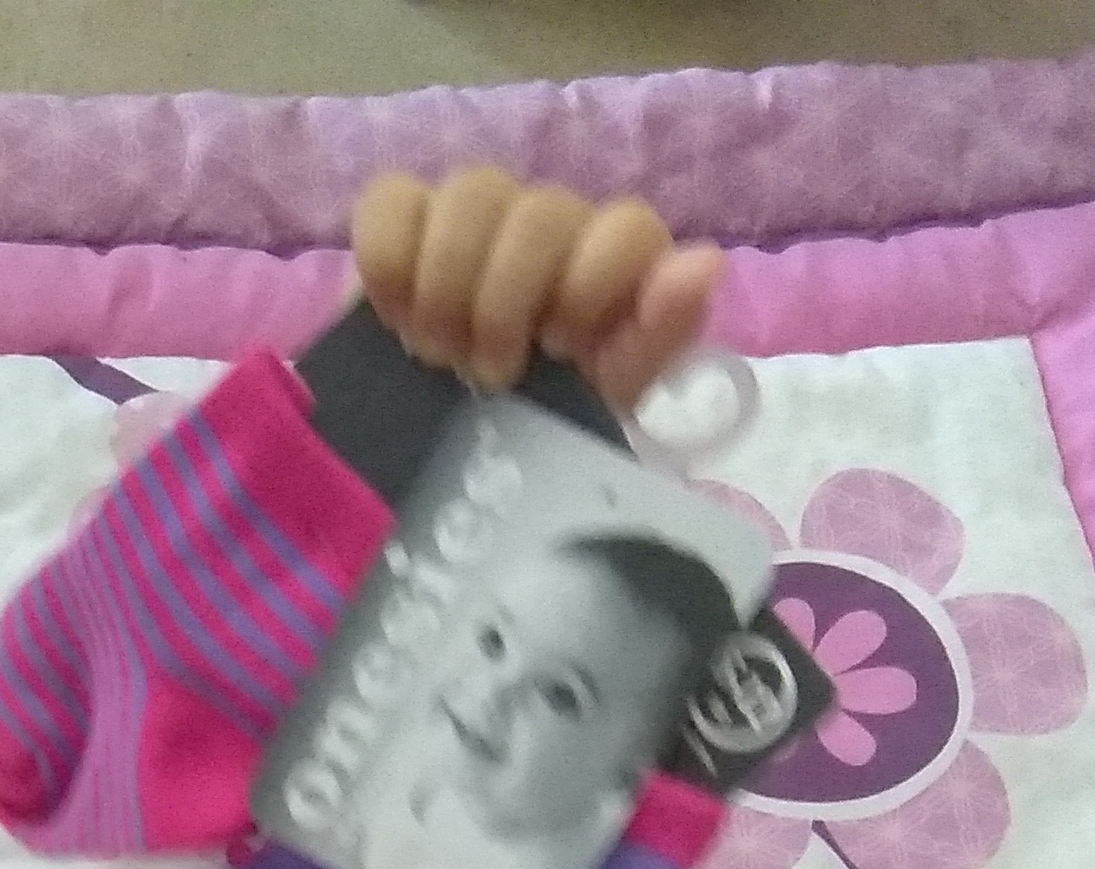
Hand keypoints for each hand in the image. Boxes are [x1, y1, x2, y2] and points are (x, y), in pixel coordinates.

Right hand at [348, 166, 723, 412]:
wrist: (436, 450)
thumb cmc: (533, 422)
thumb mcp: (602, 401)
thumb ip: (656, 338)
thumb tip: (704, 262)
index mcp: (611, 260)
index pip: (625, 227)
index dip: (589, 286)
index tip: (557, 354)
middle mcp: (548, 223)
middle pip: (540, 213)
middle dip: (506, 302)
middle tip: (486, 374)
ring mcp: (474, 212)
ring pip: (470, 193)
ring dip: (448, 286)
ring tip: (436, 355)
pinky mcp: (401, 217)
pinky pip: (391, 200)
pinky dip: (390, 263)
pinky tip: (395, 319)